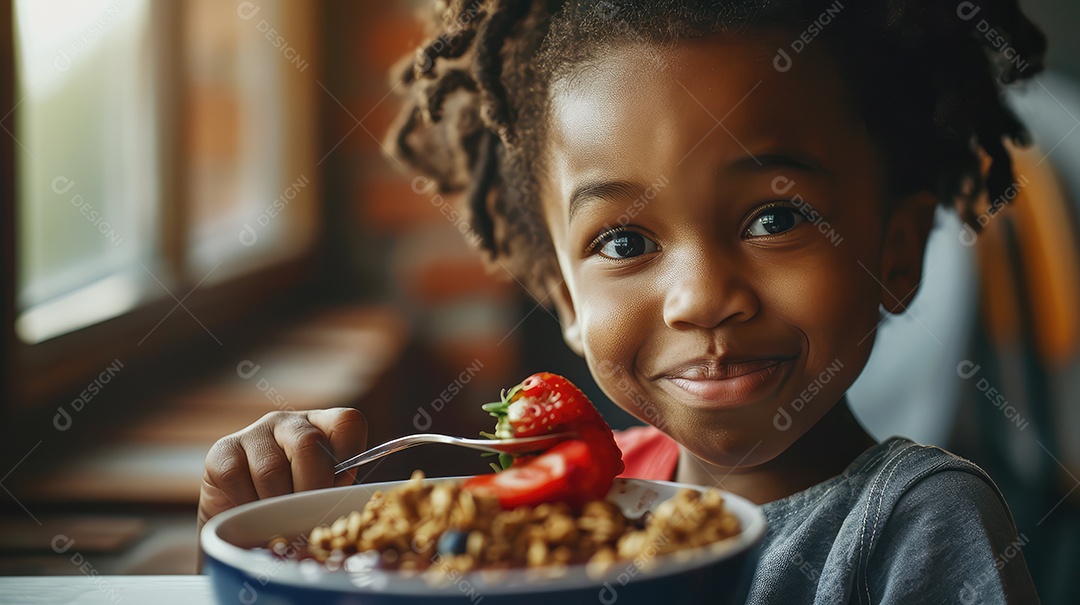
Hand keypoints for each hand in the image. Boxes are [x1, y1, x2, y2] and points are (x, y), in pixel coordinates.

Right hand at [198, 408, 366, 528]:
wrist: (240, 530)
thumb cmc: (291, 511)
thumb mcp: (320, 498)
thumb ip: (335, 490)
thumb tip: (340, 504)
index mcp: (323, 427)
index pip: (348, 422)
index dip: (350, 455)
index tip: (338, 487)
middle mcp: (289, 423)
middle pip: (309, 444)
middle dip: (311, 488)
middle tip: (306, 514)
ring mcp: (254, 432)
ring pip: (271, 468)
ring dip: (277, 504)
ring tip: (277, 519)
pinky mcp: (222, 450)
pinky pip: (236, 476)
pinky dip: (246, 503)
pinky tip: (250, 511)